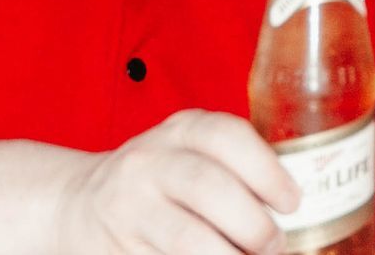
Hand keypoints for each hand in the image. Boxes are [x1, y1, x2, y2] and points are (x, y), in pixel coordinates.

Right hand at [55, 109, 299, 254]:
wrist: (78, 203)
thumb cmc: (160, 178)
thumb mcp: (191, 151)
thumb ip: (236, 167)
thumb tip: (296, 210)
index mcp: (180, 131)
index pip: (227, 137)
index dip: (267, 171)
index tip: (292, 203)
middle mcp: (149, 163)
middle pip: (209, 188)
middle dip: (253, 224)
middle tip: (274, 244)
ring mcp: (128, 208)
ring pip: (186, 239)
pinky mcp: (116, 248)